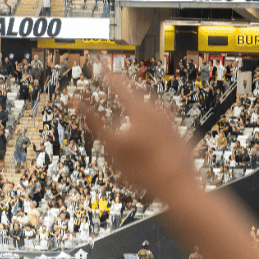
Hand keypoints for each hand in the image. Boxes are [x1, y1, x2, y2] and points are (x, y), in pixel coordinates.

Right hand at [80, 74, 196, 199]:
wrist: (179, 188)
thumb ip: (94, 120)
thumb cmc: (145, 170)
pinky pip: (162, 121)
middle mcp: (159, 112)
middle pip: (138, 93)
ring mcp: (172, 124)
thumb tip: (77, 102)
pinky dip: (150, 119)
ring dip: (138, 103)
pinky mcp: (180, 136)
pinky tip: (148, 127)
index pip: (119, 84)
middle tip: (115, 82)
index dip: (106, 76)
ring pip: (151, 106)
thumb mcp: (112, 145)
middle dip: (124, 88)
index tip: (99, 69)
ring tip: (129, 103)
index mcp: (141, 109)